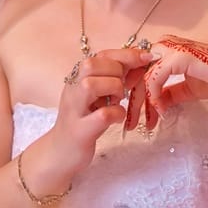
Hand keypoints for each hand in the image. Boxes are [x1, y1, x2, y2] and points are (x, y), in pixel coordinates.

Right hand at [45, 49, 152, 177]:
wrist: (60, 153)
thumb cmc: (84, 123)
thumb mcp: (99, 98)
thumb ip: (116, 80)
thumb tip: (140, 64)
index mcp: (77, 79)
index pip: (101, 55)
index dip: (126, 54)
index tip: (147, 57)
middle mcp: (72, 90)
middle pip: (92, 64)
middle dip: (116, 72)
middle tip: (122, 89)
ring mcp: (74, 110)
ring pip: (91, 85)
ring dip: (114, 90)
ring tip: (117, 101)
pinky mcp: (80, 131)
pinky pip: (103, 115)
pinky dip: (117, 113)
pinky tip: (117, 118)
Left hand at [137, 35, 207, 128]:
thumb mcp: (189, 90)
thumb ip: (170, 93)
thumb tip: (156, 104)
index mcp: (169, 52)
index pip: (141, 71)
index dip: (134, 93)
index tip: (134, 115)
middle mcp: (168, 46)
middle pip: (137, 73)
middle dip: (133, 101)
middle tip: (130, 124)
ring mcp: (173, 49)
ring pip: (143, 76)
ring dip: (140, 103)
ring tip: (144, 123)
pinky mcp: (180, 56)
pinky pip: (155, 78)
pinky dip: (154, 97)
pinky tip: (160, 111)